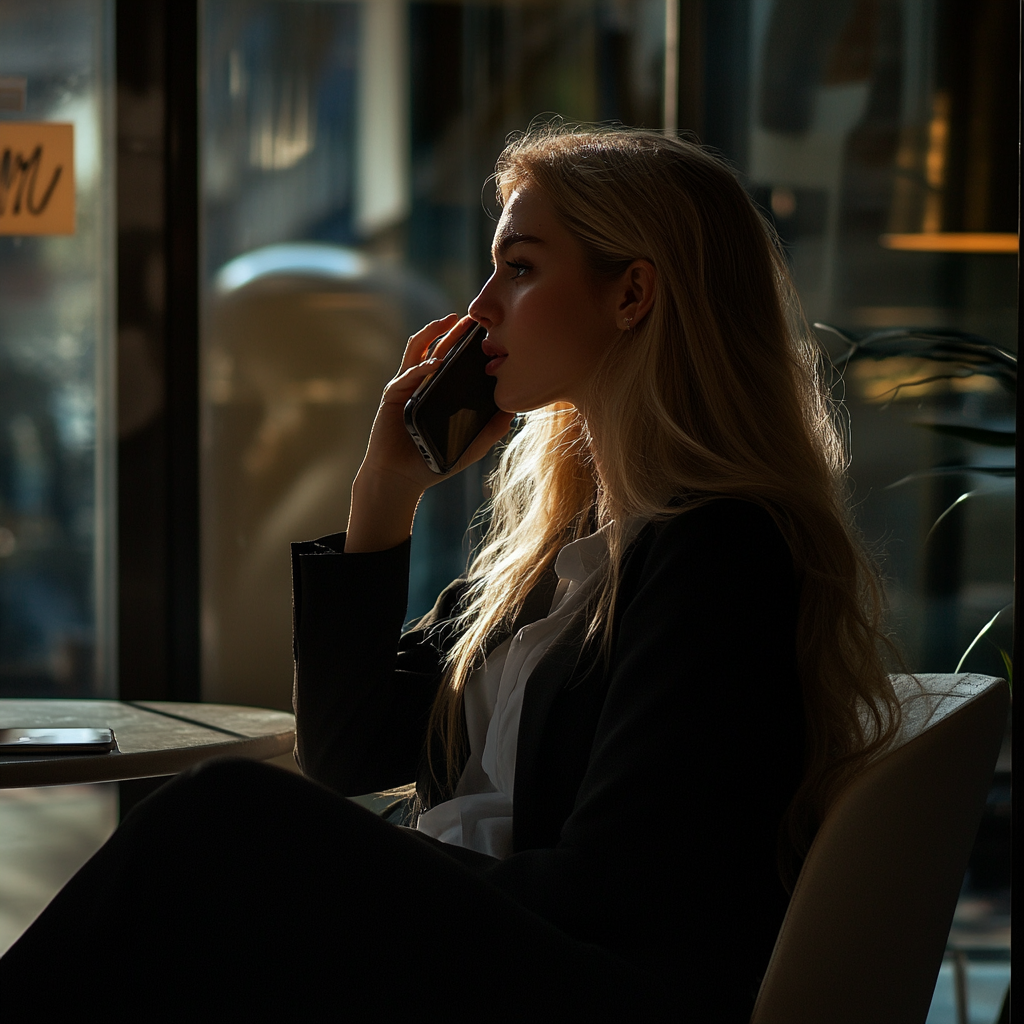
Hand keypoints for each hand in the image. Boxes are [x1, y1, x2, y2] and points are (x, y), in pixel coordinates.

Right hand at [345, 314, 514, 552]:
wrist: (401, 478)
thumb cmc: (432, 462)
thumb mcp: (470, 445)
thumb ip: (491, 429)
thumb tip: (515, 410)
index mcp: (439, 391)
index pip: (454, 360)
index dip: (468, 344)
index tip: (489, 332)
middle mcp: (422, 383)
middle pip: (439, 347)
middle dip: (454, 330)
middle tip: (474, 317)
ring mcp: (407, 386)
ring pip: (419, 350)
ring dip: (433, 332)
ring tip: (450, 321)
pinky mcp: (394, 395)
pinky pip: (408, 375)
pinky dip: (421, 366)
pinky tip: (436, 362)